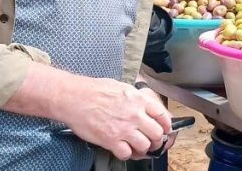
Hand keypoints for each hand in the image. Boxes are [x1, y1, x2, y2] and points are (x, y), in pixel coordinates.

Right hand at [57, 77, 171, 159]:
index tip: (165, 129)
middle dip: (157, 139)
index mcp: (138, 100)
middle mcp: (134, 115)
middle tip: (152, 141)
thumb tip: (146, 106)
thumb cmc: (94, 90)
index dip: (166, 125)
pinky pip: (127, 154)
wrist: (74, 97)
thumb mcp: (122, 87)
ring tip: (137, 146)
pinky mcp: (111, 140)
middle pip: (157, 133)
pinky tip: (122, 149)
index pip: (162, 115)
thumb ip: (136, 98)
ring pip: (145, 146)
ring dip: (142, 148)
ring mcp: (123, 129)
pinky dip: (126, 154)